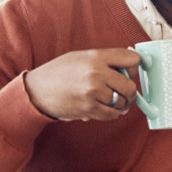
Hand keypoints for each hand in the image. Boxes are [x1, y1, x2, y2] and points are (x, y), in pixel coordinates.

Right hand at [25, 48, 140, 120]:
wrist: (36, 91)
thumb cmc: (60, 73)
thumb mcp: (82, 57)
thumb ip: (107, 59)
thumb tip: (133, 61)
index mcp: (96, 56)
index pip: (132, 59)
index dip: (135, 67)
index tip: (131, 72)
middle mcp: (97, 73)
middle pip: (130, 86)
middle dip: (129, 92)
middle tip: (123, 93)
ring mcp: (93, 92)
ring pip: (122, 102)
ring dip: (120, 104)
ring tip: (107, 99)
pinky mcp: (89, 109)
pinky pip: (113, 114)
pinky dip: (112, 113)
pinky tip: (102, 107)